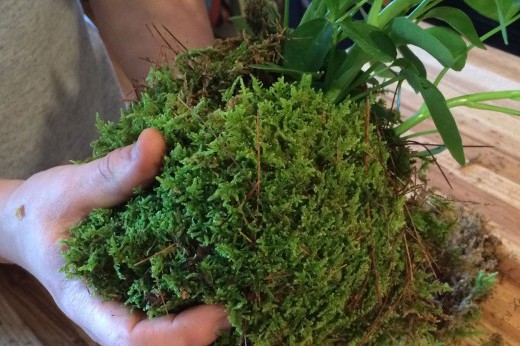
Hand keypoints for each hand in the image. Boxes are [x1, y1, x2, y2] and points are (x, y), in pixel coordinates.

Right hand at [0, 129, 228, 344]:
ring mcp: (128, 295)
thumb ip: (113, 172)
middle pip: (161, 339)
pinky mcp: (140, 278)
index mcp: (86, 299)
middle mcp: (112, 306)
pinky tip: (226, 257)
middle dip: (205, 325)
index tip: (216, 313)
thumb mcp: (72, 189)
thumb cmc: (42, 210)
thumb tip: (156, 141)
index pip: (128, 337)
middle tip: (244, 292)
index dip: (175, 334)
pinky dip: (201, 282)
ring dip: (209, 307)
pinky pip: (172, 292)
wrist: (30, 218)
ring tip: (245, 278)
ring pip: (171, 320)